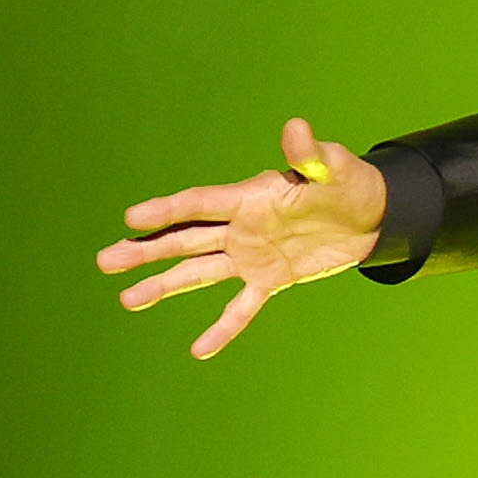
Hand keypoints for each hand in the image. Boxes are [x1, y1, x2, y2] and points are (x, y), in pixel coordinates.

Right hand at [96, 118, 388, 358]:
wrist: (371, 216)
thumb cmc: (348, 183)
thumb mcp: (333, 168)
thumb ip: (310, 155)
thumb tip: (296, 127)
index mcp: (249, 197)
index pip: (200, 204)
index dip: (168, 210)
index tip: (132, 218)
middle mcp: (241, 227)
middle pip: (186, 240)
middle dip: (147, 250)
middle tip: (106, 260)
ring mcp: (251, 255)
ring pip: (199, 272)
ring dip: (164, 285)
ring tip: (127, 299)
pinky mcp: (269, 280)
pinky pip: (241, 308)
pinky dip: (223, 328)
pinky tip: (199, 350)